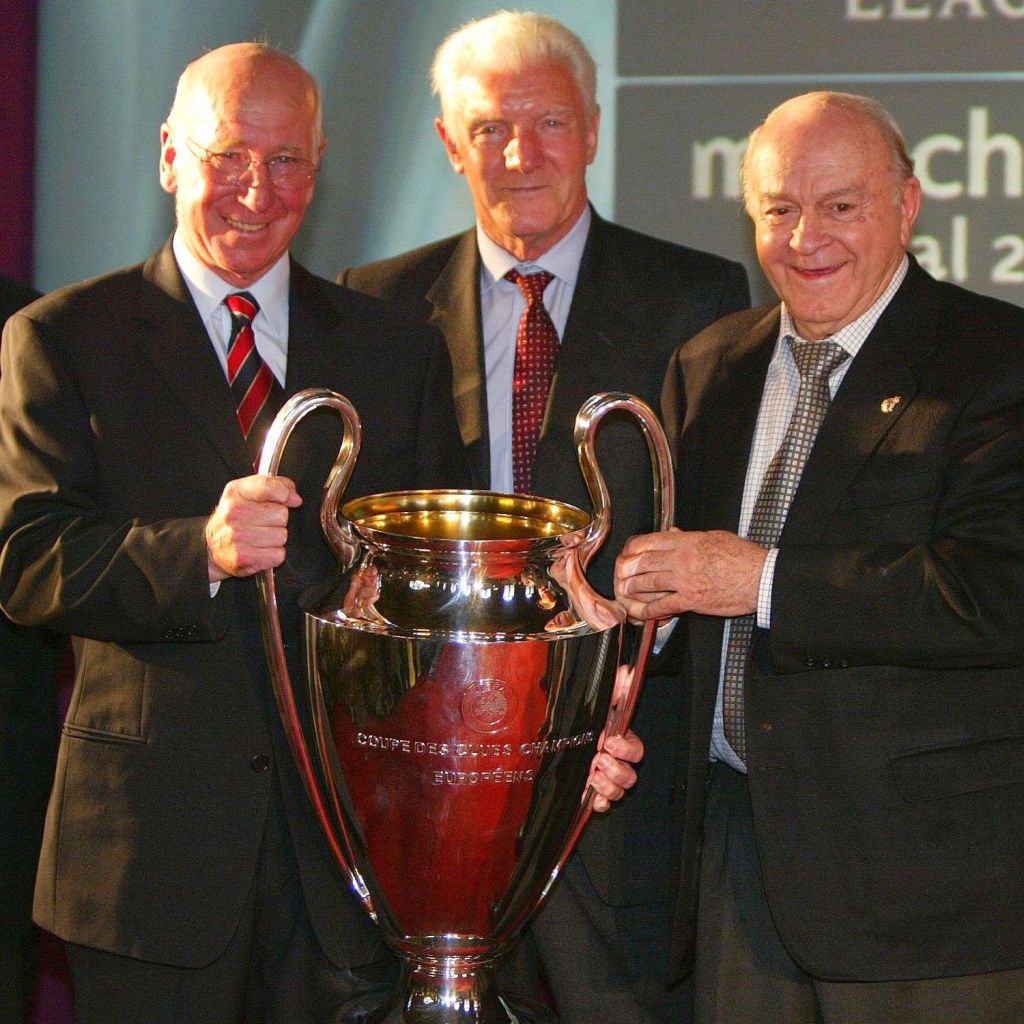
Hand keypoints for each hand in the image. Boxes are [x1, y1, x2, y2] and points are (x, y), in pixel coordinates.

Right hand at [205, 475, 302, 581]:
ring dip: (275, 539)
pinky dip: (273, 554)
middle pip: (281, 514)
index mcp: (236, 492)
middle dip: (277, 520)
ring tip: (260, 537)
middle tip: (263, 523)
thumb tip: (295, 499)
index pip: (268, 487)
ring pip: (281, 536)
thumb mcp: (250, 493)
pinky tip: (260, 550)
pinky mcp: (243, 557)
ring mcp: (237, 536)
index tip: (283, 498)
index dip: (282, 493)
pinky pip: (278, 554)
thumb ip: (276, 486)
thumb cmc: (236, 518)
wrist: (212, 547)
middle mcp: (234, 513)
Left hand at [587, 664, 641, 812]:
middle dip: (616, 770)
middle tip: (599, 760)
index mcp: (621, 742)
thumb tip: (627, 672)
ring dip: (607, 786)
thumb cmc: (584, 720)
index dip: (625, 749)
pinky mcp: (591, 792)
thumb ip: (614, 688)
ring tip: (591, 776)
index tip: (609, 740)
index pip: (636, 751)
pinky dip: (598, 803)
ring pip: (619, 791)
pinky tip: (589, 797)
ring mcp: (605, 779)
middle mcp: (616, 763)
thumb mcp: (597, 701)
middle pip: (631, 776)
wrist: (559, 737)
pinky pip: (603, 804)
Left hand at [615, 527, 766, 620]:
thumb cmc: (743, 556)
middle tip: (620, 573)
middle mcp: (682, 559)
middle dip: (628, 568)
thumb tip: (673, 534)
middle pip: (645, 562)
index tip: (627, 553)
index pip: (651, 541)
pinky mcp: (691, 600)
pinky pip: (663, 606)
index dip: (634, 548)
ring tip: (623, 590)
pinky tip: (638, 612)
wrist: (760, 578)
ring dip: (633, 588)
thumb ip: (691, 537)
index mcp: (688, 541)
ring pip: (649, 583)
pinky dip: (648, 610)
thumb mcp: (716, 537)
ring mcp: (685, 581)